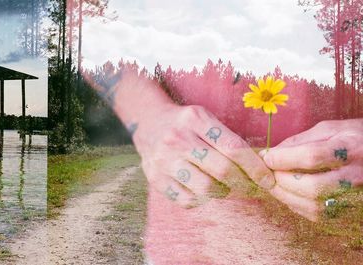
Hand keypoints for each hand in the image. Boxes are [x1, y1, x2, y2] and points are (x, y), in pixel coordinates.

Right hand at [133, 104, 274, 206]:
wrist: (147, 121)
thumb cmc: (184, 122)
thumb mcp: (204, 117)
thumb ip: (227, 138)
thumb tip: (258, 166)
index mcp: (195, 119)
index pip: (234, 147)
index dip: (255, 167)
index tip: (267, 179)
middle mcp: (178, 138)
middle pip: (222, 170)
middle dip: (244, 183)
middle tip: (251, 186)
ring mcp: (164, 160)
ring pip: (206, 188)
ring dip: (222, 192)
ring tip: (223, 185)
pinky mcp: (155, 178)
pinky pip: (187, 200)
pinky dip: (201, 199)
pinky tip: (202, 189)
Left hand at [261, 119, 362, 220]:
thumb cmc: (355, 139)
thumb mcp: (332, 129)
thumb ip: (300, 140)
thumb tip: (271, 153)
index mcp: (351, 149)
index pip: (312, 156)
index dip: (284, 159)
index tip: (266, 158)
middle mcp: (356, 176)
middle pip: (312, 187)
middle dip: (282, 181)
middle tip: (268, 174)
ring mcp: (356, 197)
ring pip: (315, 207)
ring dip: (286, 197)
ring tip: (274, 185)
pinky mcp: (351, 212)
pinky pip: (319, 216)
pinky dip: (298, 206)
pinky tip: (290, 194)